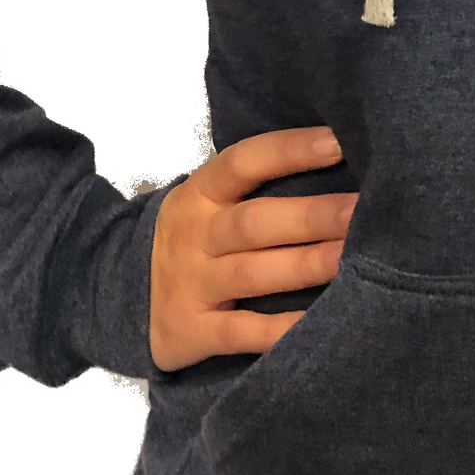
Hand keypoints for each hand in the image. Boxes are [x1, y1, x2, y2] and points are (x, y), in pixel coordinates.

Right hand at [149, 125, 354, 372]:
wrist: (113, 294)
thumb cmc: (193, 238)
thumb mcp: (207, 203)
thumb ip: (257, 186)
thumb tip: (338, 159)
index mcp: (201, 194)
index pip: (244, 162)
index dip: (290, 150)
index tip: (338, 142)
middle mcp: (195, 236)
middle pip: (255, 222)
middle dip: (311, 216)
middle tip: (361, 210)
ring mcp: (193, 284)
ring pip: (252, 273)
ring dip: (304, 264)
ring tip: (350, 257)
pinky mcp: (193, 331)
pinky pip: (242, 332)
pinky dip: (279, 329)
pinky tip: (317, 323)